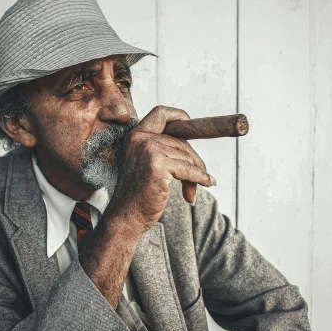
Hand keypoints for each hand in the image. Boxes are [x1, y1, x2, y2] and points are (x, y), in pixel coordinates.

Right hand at [105, 105, 215, 236]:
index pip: (161, 113)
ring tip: (192, 190)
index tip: (190, 123)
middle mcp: (140, 138)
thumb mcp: (146, 165)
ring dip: (196, 174)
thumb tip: (192, 151)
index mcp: (135, 136)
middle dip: (194, 159)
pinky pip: (189, 170)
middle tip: (200, 176)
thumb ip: (162, 150)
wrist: (126, 217)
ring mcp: (148, 150)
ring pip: (186, 156)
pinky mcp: (158, 165)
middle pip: (181, 141)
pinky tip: (205, 184)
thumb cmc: (138, 195)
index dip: (179, 116)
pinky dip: (200, 178)